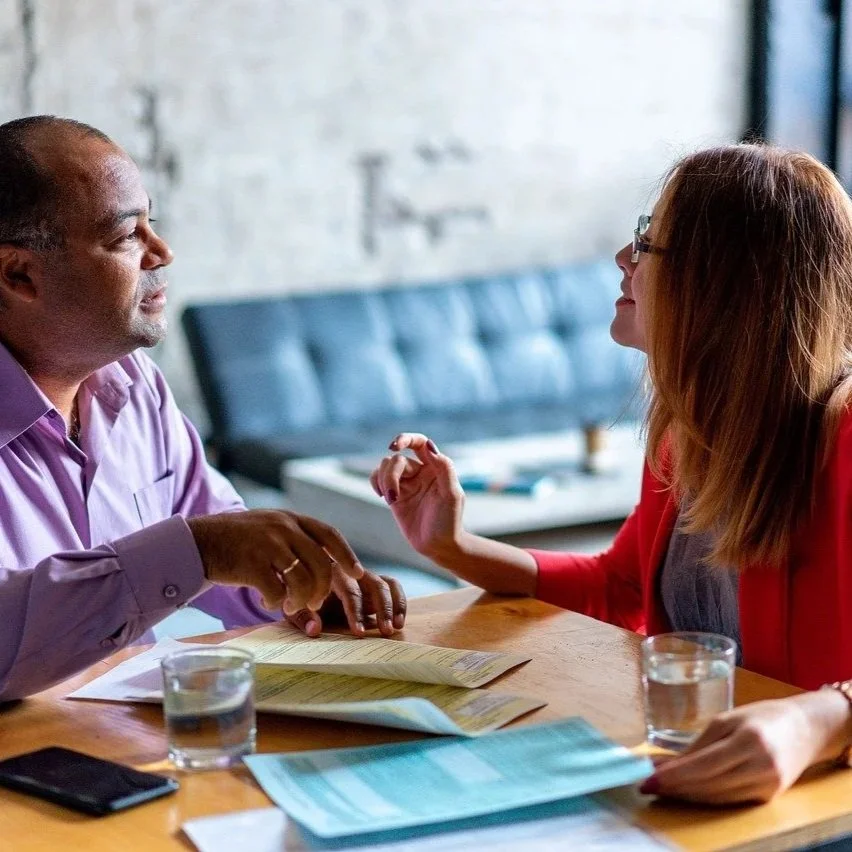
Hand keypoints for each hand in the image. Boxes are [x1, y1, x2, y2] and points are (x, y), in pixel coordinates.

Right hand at [187, 510, 363, 614]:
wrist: (200, 542)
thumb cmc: (240, 541)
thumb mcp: (271, 528)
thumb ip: (296, 539)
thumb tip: (329, 564)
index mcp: (291, 519)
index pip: (329, 534)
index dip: (347, 555)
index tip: (358, 573)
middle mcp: (283, 528)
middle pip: (321, 562)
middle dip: (324, 588)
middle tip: (317, 602)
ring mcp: (267, 545)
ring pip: (302, 579)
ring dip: (301, 599)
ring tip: (290, 604)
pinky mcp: (251, 564)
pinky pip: (276, 591)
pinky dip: (276, 602)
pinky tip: (268, 601)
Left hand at [286, 569, 406, 637]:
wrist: (301, 583)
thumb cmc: (298, 598)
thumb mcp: (293, 608)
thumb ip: (302, 618)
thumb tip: (315, 631)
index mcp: (329, 574)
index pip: (349, 592)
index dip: (356, 612)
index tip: (360, 633)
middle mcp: (350, 571)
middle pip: (372, 585)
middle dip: (381, 609)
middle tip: (386, 631)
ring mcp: (363, 575)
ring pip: (384, 584)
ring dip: (392, 606)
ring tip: (394, 629)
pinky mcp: (374, 581)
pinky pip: (392, 586)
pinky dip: (399, 602)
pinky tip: (400, 622)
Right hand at [370, 433, 464, 556]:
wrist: (438, 545)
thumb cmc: (450, 521)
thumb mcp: (452, 495)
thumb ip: (444, 468)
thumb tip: (429, 445)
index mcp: (436, 466)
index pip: (420, 443)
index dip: (406, 439)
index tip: (393, 446)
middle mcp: (420, 471)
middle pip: (397, 459)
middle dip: (391, 476)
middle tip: (392, 497)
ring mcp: (406, 482)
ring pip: (385, 466)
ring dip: (383, 481)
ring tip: (390, 500)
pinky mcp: (394, 494)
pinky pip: (378, 478)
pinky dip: (375, 482)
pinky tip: (383, 496)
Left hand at [642, 695, 839, 804]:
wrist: (806, 729)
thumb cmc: (762, 717)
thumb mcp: (728, 719)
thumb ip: (699, 743)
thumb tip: (667, 763)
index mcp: (749, 740)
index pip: (703, 765)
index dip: (674, 775)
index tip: (647, 778)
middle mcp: (760, 767)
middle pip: (708, 785)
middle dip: (675, 787)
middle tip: (646, 786)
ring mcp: (767, 786)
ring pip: (717, 797)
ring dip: (686, 795)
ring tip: (661, 789)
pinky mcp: (768, 798)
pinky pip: (729, 800)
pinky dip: (705, 797)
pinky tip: (686, 792)